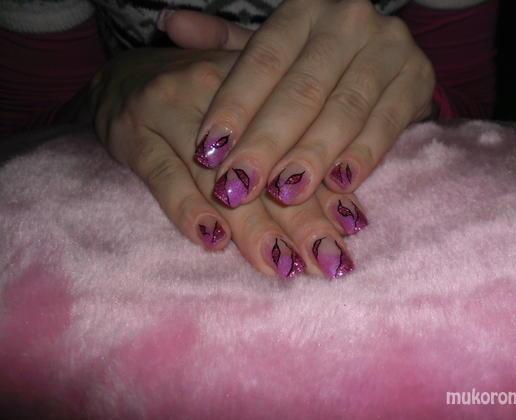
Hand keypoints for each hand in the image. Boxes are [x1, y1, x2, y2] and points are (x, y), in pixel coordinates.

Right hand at [90, 47, 366, 277]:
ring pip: (218, 179)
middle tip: (329, 262)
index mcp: (256, 79)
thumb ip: (294, 125)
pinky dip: (187, 211)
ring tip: (282, 266)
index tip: (354, 228)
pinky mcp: (133, 136)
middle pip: (265, 165)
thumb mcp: (248, 94)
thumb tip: (347, 175)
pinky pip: (163, 178)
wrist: (121, 80)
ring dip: (252, 228)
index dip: (327, 186)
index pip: (298, 139)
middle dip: (301, 220)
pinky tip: (213, 242)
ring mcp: (170, 112)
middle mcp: (216, 93)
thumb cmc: (201, 96)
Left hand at [160, 1, 433, 208]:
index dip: (234, 106)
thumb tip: (169, 24)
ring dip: (312, 155)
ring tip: (284, 193)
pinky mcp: (419, 79)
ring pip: (344, 109)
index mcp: (304, 9)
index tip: (208, 151)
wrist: (385, 51)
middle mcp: (348, 21)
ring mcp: (389, 47)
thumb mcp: (271, 47)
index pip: (263, 58)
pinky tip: (339, 185)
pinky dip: (363, 155)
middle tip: (238, 187)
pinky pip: (387, 123)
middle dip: (267, 143)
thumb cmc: (314, 59)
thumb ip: (224, 44)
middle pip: (302, 89)